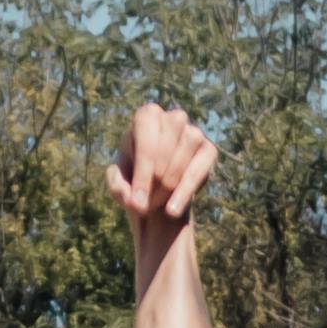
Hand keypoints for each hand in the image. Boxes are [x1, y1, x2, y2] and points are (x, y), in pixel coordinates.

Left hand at [103, 101, 218, 261]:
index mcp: (146, 117)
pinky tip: (172, 210)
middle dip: (157, 174)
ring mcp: (193, 132)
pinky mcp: (209, 150)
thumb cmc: (134, 182)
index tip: (136, 200)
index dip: (143, 170)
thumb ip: (117, 187)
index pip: (146, 134)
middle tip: (146, 202)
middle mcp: (172, 118)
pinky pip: (201, 167)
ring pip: (189, 143)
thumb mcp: (118, 185)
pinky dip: (185, 191)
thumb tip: (135, 198)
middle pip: (169, 137)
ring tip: (156, 203)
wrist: (158, 196)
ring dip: (172, 179)